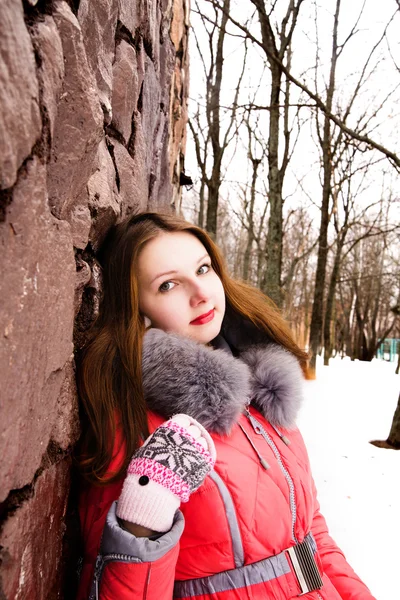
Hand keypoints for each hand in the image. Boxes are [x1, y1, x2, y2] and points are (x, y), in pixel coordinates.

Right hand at [116, 414, 215, 532]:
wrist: (154, 487)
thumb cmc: (147, 466)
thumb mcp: (150, 445)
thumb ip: (162, 437)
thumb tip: (169, 435)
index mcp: (172, 429)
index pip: (183, 420)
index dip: (182, 427)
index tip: (180, 434)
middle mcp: (185, 436)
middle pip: (194, 429)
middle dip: (191, 436)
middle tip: (185, 447)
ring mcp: (196, 448)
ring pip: (203, 441)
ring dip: (198, 446)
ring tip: (190, 457)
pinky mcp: (203, 461)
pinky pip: (208, 454)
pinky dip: (203, 457)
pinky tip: (196, 463)